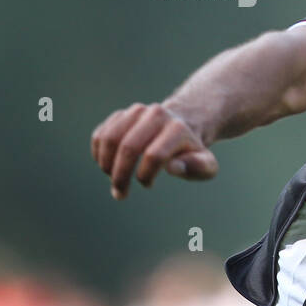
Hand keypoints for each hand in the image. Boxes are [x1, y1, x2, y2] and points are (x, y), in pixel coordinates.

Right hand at [90, 102, 218, 199]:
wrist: (182, 129)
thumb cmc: (192, 154)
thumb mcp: (206, 165)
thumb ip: (198, 168)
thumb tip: (173, 167)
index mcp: (178, 128)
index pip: (154, 155)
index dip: (145, 175)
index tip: (148, 185)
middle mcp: (156, 115)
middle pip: (128, 147)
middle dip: (120, 175)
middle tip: (120, 193)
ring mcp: (136, 112)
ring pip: (109, 139)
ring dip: (105, 165)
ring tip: (113, 180)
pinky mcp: (120, 116)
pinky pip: (101, 136)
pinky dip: (99, 155)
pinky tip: (108, 167)